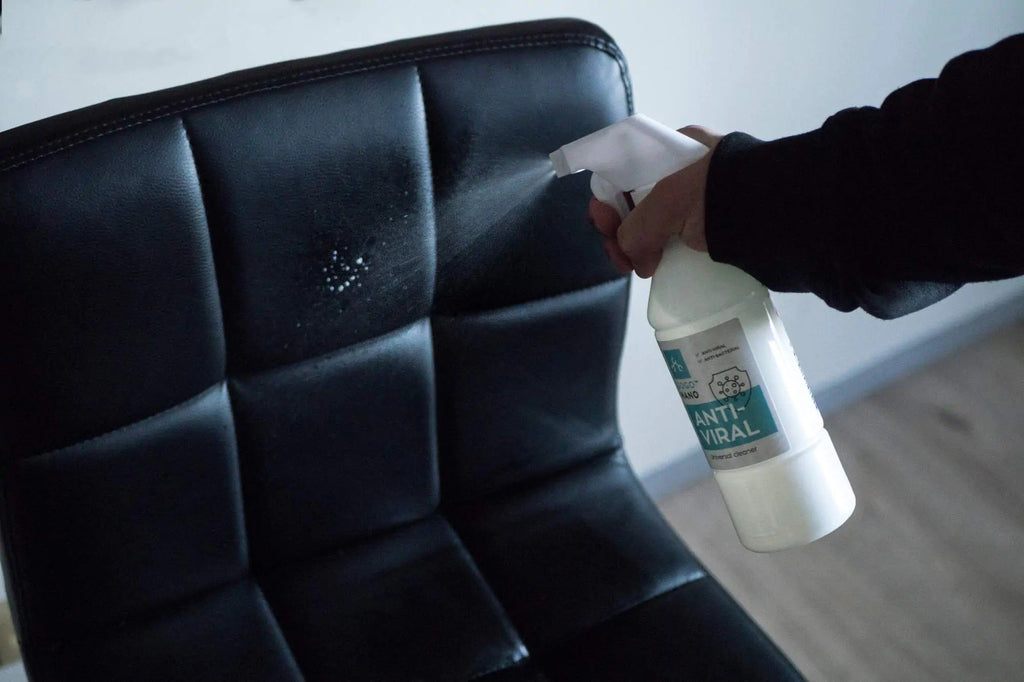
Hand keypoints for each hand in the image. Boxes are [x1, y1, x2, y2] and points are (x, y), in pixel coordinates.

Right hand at [589, 125, 721, 277]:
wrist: (780, 215)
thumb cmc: (719, 194)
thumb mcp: (668, 201)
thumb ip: (637, 227)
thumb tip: (636, 259)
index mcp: (678, 149)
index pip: (627, 170)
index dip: (609, 197)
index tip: (604, 222)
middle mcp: (689, 173)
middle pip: (637, 203)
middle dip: (619, 229)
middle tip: (618, 254)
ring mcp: (702, 205)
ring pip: (655, 227)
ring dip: (636, 247)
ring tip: (634, 267)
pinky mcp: (715, 233)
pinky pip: (677, 244)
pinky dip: (661, 256)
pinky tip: (654, 269)